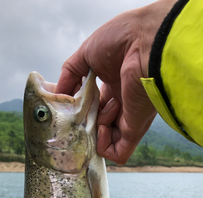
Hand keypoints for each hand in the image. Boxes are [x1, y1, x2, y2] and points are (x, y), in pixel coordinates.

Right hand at [56, 0, 175, 164]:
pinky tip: (101, 129)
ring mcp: (130, 118)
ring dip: (94, 134)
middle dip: (86, 125)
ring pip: (108, 142)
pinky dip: (104, 147)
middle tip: (79, 116)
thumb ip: (69, 76)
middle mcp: (123, 104)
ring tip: (95, 117)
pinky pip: (118, 152)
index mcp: (114, 85)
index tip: (72, 107)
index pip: (96, 108)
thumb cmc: (120, 40)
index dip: (83, 110)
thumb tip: (57, 97)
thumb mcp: (85, 54)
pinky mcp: (135, 129)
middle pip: (101, 126)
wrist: (145, 42)